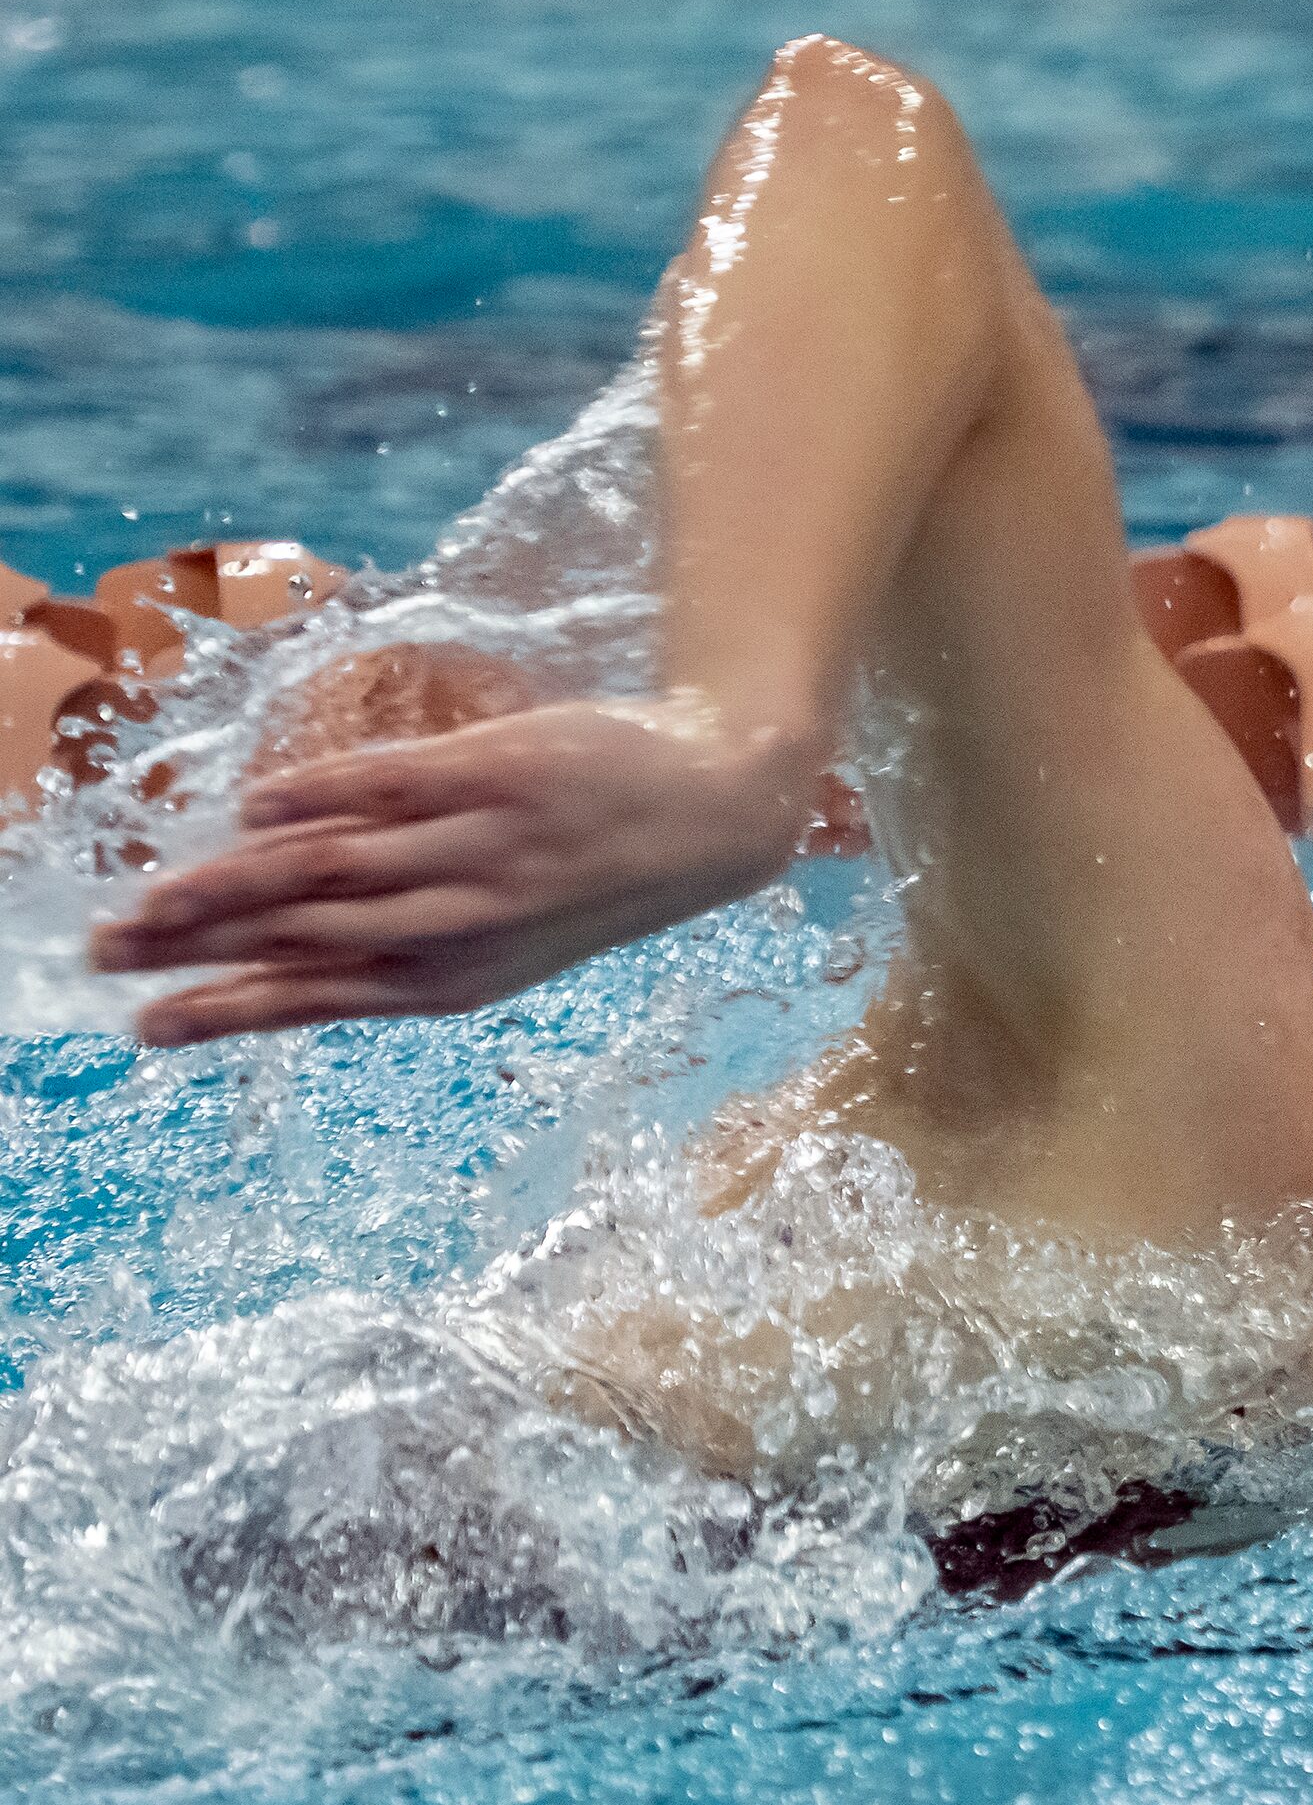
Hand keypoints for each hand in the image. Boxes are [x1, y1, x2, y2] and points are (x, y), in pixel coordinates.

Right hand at [89, 698, 821, 1044]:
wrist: (716, 808)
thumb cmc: (599, 872)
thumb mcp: (511, 938)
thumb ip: (409, 941)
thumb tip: (294, 938)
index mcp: (460, 977)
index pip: (319, 999)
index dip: (227, 1012)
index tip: (144, 1029)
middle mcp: (461, 922)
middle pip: (302, 937)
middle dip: (195, 950)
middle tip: (103, 952)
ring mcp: (477, 849)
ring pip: (329, 871)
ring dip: (228, 884)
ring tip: (148, 900)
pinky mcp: (494, 775)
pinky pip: (387, 788)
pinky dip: (317, 797)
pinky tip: (252, 810)